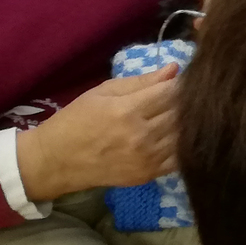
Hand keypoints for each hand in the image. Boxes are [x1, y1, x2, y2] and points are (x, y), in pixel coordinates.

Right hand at [14, 66, 179, 200]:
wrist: (54, 162)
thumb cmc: (75, 120)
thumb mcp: (102, 92)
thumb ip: (141, 82)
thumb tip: (174, 69)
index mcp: (127, 110)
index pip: (172, 92)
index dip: (183, 83)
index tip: (188, 80)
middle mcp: (140, 135)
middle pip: (182, 113)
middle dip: (188, 103)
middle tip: (191, 97)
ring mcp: (146, 158)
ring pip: (184, 136)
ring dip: (188, 124)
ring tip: (186, 116)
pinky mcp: (148, 175)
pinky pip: (179, 159)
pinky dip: (183, 146)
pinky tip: (177, 137)